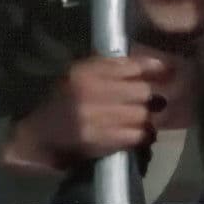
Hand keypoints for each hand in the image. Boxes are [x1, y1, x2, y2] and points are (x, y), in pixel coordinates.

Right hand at [3, 56, 169, 171]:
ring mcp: (93, 115)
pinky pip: (134, 135)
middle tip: (151, 103)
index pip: (130, 65)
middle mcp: (89, 89)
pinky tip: (140, 136)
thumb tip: (156, 67)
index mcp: (85, 71)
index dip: (153, 67)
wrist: (36, 137)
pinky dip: (142, 136)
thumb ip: (111, 71)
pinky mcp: (97, 139)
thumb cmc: (60, 105)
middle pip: (140, 91)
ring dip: (147, 120)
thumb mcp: (79, 78)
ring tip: (145, 122)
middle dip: (148, 98)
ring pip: (141, 114)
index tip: (167, 71)